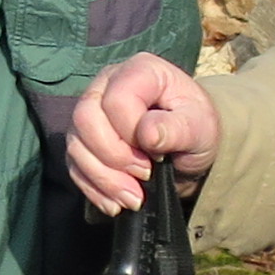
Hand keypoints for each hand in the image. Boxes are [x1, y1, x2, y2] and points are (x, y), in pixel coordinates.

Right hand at [67, 54, 220, 213]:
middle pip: (85, 119)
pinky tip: (117, 203)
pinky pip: (74, 166)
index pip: (116, 100)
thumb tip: (147, 134)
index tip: (158, 154)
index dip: (132, 133)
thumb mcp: (200, 126)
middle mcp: (106, 85)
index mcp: (139, 71)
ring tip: (134, 198)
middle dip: (114, 158)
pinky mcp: (83, 140)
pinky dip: (94, 189)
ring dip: (104, 179)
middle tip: (145, 176)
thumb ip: (177, 128)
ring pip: (76, 145)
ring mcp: (90, 112)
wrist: (190, 146)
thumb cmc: (197, 127)